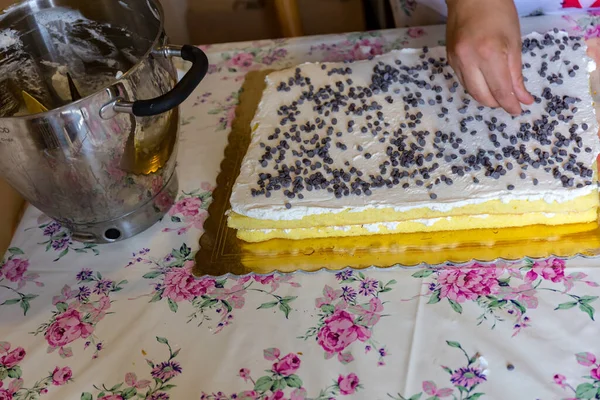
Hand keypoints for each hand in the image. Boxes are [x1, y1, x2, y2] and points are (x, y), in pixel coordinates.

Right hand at [446, 0, 533, 114]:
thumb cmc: (498, 13)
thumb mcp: (514, 42)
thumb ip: (516, 74)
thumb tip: (523, 99)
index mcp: (489, 54)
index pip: (500, 90)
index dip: (510, 105)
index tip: (519, 110)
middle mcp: (469, 61)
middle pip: (482, 96)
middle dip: (497, 103)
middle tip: (510, 101)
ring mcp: (456, 61)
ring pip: (471, 91)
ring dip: (486, 96)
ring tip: (498, 92)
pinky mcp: (449, 60)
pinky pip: (463, 81)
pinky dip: (476, 85)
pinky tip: (484, 81)